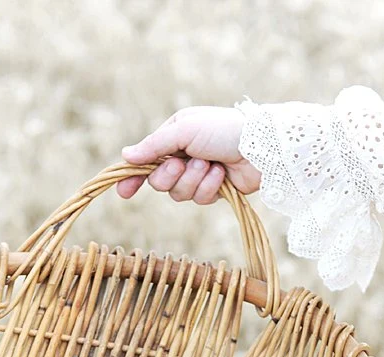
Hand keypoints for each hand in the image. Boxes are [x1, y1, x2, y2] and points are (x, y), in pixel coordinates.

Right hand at [117, 106, 260, 204]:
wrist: (260, 147)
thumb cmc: (222, 130)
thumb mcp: (184, 130)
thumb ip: (154, 146)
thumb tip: (125, 156)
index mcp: (174, 136)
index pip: (145, 160)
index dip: (133, 176)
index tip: (123, 191)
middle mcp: (183, 156)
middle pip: (160, 182)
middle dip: (171, 176)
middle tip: (183, 164)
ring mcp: (198, 175)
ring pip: (179, 194)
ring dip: (194, 180)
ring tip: (210, 165)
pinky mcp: (213, 190)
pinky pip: (199, 199)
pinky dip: (210, 187)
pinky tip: (222, 175)